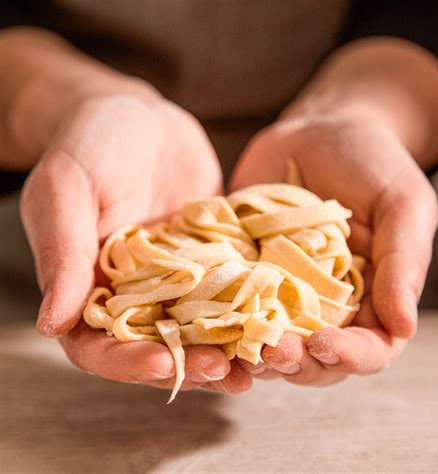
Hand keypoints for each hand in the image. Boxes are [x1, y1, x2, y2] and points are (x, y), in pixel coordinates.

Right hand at [21, 92, 251, 393]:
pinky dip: (247, 311)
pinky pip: (228, 292)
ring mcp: (174, 278)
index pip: (97, 345)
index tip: (162, 362)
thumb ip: (61, 253)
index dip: (126, 362)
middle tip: (223, 372)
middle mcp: (132, 291)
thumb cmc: (90, 144)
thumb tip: (50, 324)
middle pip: (155, 346)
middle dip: (186, 364)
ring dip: (223, 350)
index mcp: (87, 286)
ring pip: (196, 328)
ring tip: (256, 363)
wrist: (140, 117)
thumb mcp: (67, 188)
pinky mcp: (210, 260)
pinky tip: (272, 321)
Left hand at [229, 110, 437, 385]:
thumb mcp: (400, 204)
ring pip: (269, 341)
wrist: (317, 132)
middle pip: (314, 358)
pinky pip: (233, 305)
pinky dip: (221, 319)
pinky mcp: (246, 273)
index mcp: (371, 297)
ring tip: (237, 341)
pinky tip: (206, 318)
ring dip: (254, 349)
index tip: (325, 344)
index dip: (350, 356)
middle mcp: (326, 305)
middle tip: (271, 350)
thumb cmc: (370, 163)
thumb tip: (404, 327)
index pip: (368, 348)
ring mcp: (282, 292)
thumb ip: (403, 262)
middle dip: (295, 360)